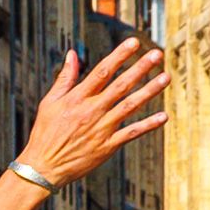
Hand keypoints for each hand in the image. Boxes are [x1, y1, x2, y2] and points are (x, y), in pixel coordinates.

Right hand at [11, 40, 172, 189]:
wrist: (44, 167)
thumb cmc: (45, 133)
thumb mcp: (49, 102)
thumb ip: (65, 78)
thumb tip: (72, 54)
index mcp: (77, 98)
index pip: (102, 71)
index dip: (120, 55)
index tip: (134, 42)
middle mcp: (92, 111)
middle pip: (121, 85)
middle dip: (140, 68)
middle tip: (157, 55)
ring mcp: (101, 129)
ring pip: (130, 106)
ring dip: (149, 91)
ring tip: (166, 77)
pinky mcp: (107, 146)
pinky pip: (131, 133)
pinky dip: (148, 125)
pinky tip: (163, 116)